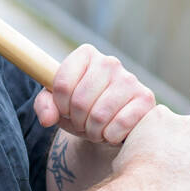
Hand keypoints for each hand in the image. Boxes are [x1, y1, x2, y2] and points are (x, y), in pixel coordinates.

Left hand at [34, 44, 154, 144]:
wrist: (111, 122)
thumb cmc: (80, 109)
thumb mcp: (56, 105)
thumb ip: (44, 106)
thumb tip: (47, 119)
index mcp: (86, 54)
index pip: (62, 84)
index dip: (59, 106)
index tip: (65, 110)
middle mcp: (110, 61)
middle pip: (80, 101)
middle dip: (77, 121)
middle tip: (82, 122)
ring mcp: (130, 79)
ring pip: (99, 115)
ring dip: (93, 131)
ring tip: (96, 128)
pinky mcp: (146, 99)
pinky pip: (120, 125)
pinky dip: (111, 136)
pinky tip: (112, 131)